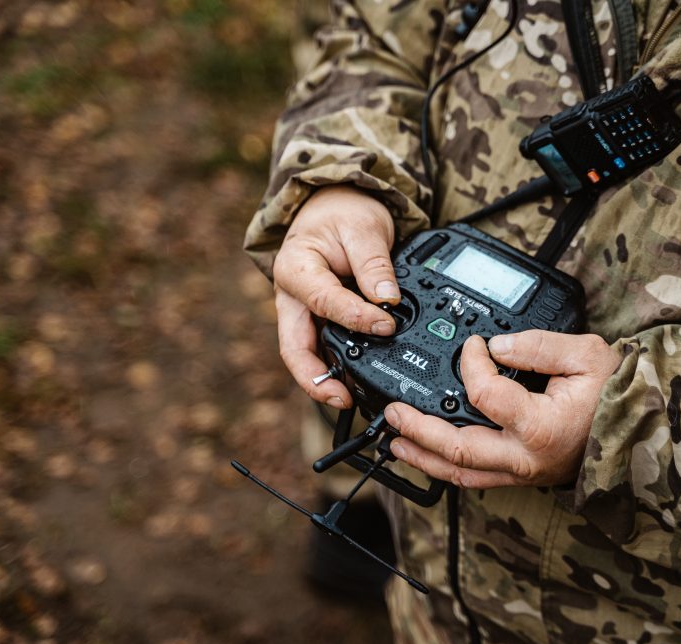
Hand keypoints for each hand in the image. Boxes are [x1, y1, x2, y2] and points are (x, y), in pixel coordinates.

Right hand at [272, 185, 399, 409]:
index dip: (356, 318)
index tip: (386, 325)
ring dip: (325, 380)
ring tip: (351, 399)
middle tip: (343, 398)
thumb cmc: (342, 214)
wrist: (333, 207)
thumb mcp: (363, 227)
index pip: (324, 302)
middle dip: (315, 379)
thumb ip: (374, 263)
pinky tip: (357, 380)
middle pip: (295, 347)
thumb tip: (388, 298)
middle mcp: (292, 297)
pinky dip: (338, 366)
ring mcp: (301, 313)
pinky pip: (323, 348)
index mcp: (296, 269)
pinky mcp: (316, 321)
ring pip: (306, 354)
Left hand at [383, 331, 620, 487]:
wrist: (645, 434)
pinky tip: (428, 454)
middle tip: (391, 411)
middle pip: (456, 449)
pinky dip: (447, 466)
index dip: (470, 365)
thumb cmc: (621, 397)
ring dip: (424, 456)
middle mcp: (526, 458)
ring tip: (395, 440)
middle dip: (418, 429)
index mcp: (541, 428)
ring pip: (460, 473)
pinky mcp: (523, 476)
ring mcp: (523, 473)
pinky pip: (476, 478)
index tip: (472, 346)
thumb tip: (495, 347)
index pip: (484, 395)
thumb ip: (536, 347)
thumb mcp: (586, 356)